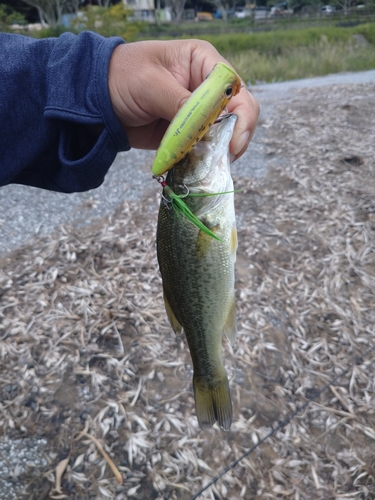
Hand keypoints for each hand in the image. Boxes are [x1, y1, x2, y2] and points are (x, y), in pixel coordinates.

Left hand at [108, 39, 259, 159]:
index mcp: (202, 62)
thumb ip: (179, 103)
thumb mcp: (150, 83)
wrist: (97, 101)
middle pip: (239, 112)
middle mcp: (206, 86)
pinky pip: (206, 147)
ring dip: (221, 150)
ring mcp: (199, 112)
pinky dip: (205, 158)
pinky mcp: (189, 133)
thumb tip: (206, 126)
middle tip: (227, 157)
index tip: (232, 140)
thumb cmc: (121, 77)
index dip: (241, 114)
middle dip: (236, 135)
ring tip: (212, 164)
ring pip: (225, 133)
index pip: (234, 86)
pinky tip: (199, 166)